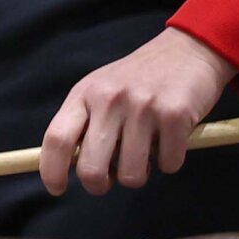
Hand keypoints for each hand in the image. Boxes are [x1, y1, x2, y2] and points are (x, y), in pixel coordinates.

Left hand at [39, 27, 238, 195]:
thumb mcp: (101, 89)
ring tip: (146, 150)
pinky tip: (171, 139)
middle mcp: (109, 99)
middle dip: (99, 185)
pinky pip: (168, 165)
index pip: (57, 139)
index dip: (51, 170)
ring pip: (131, 175)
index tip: (57, 189)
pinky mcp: (175, 115)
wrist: (187, 49)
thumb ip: (85, 122)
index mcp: (85, 94)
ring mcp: (142, 107)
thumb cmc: (139, 78)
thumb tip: (67, 167)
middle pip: (91, 169)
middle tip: (112, 178)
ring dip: (140, 173)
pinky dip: (170, 161)